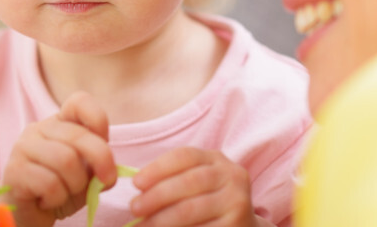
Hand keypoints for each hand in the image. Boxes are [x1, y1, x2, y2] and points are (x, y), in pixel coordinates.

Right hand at [0, 91, 116, 226]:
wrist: (29, 214)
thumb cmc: (61, 189)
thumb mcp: (87, 175)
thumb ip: (100, 166)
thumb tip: (109, 173)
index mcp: (59, 122)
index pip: (79, 102)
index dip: (98, 119)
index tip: (107, 142)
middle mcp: (39, 128)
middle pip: (78, 136)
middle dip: (100, 160)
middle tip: (106, 180)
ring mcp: (23, 147)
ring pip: (65, 160)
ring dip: (75, 184)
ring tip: (66, 192)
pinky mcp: (14, 170)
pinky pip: (49, 183)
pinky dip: (57, 197)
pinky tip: (48, 200)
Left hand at [129, 147, 267, 226]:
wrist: (241, 226)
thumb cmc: (208, 203)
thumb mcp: (197, 184)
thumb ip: (173, 180)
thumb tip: (138, 189)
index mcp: (216, 159)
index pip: (185, 156)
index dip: (158, 167)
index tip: (136, 182)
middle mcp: (232, 176)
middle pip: (189, 181)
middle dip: (157, 195)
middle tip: (135, 208)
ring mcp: (237, 201)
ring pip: (192, 209)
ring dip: (162, 219)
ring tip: (143, 226)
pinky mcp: (237, 225)